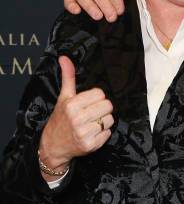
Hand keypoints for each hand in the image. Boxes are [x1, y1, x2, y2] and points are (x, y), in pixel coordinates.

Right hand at [39, 56, 113, 176]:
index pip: (100, 94)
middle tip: (91, 114)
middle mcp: (78, 119)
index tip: (88, 103)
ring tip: (91, 124)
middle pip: (108, 105)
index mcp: (72, 105)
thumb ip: (68, 77)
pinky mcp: (91, 145)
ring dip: (104, 121)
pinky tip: (92, 133)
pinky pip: (108, 133)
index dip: (96, 98)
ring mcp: (84, 133)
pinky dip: (103, 134)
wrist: (53, 146)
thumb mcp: (63, 97)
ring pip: (110, 119)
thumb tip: (64, 57)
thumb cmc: (60, 119)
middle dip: (101, 109)